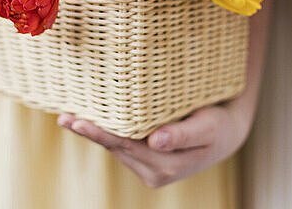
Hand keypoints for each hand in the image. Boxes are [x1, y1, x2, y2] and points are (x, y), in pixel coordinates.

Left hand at [58, 99, 250, 187]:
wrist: (227, 136)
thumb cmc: (218, 126)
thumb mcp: (206, 128)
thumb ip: (182, 135)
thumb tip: (156, 140)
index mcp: (166, 165)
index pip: (126, 145)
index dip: (101, 133)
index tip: (79, 122)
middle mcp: (154, 172)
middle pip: (116, 148)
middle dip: (90, 132)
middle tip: (64, 118)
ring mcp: (150, 169)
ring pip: (117, 148)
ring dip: (96, 134)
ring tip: (71, 118)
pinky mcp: (149, 161)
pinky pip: (124, 146)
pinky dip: (108, 134)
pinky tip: (95, 122)